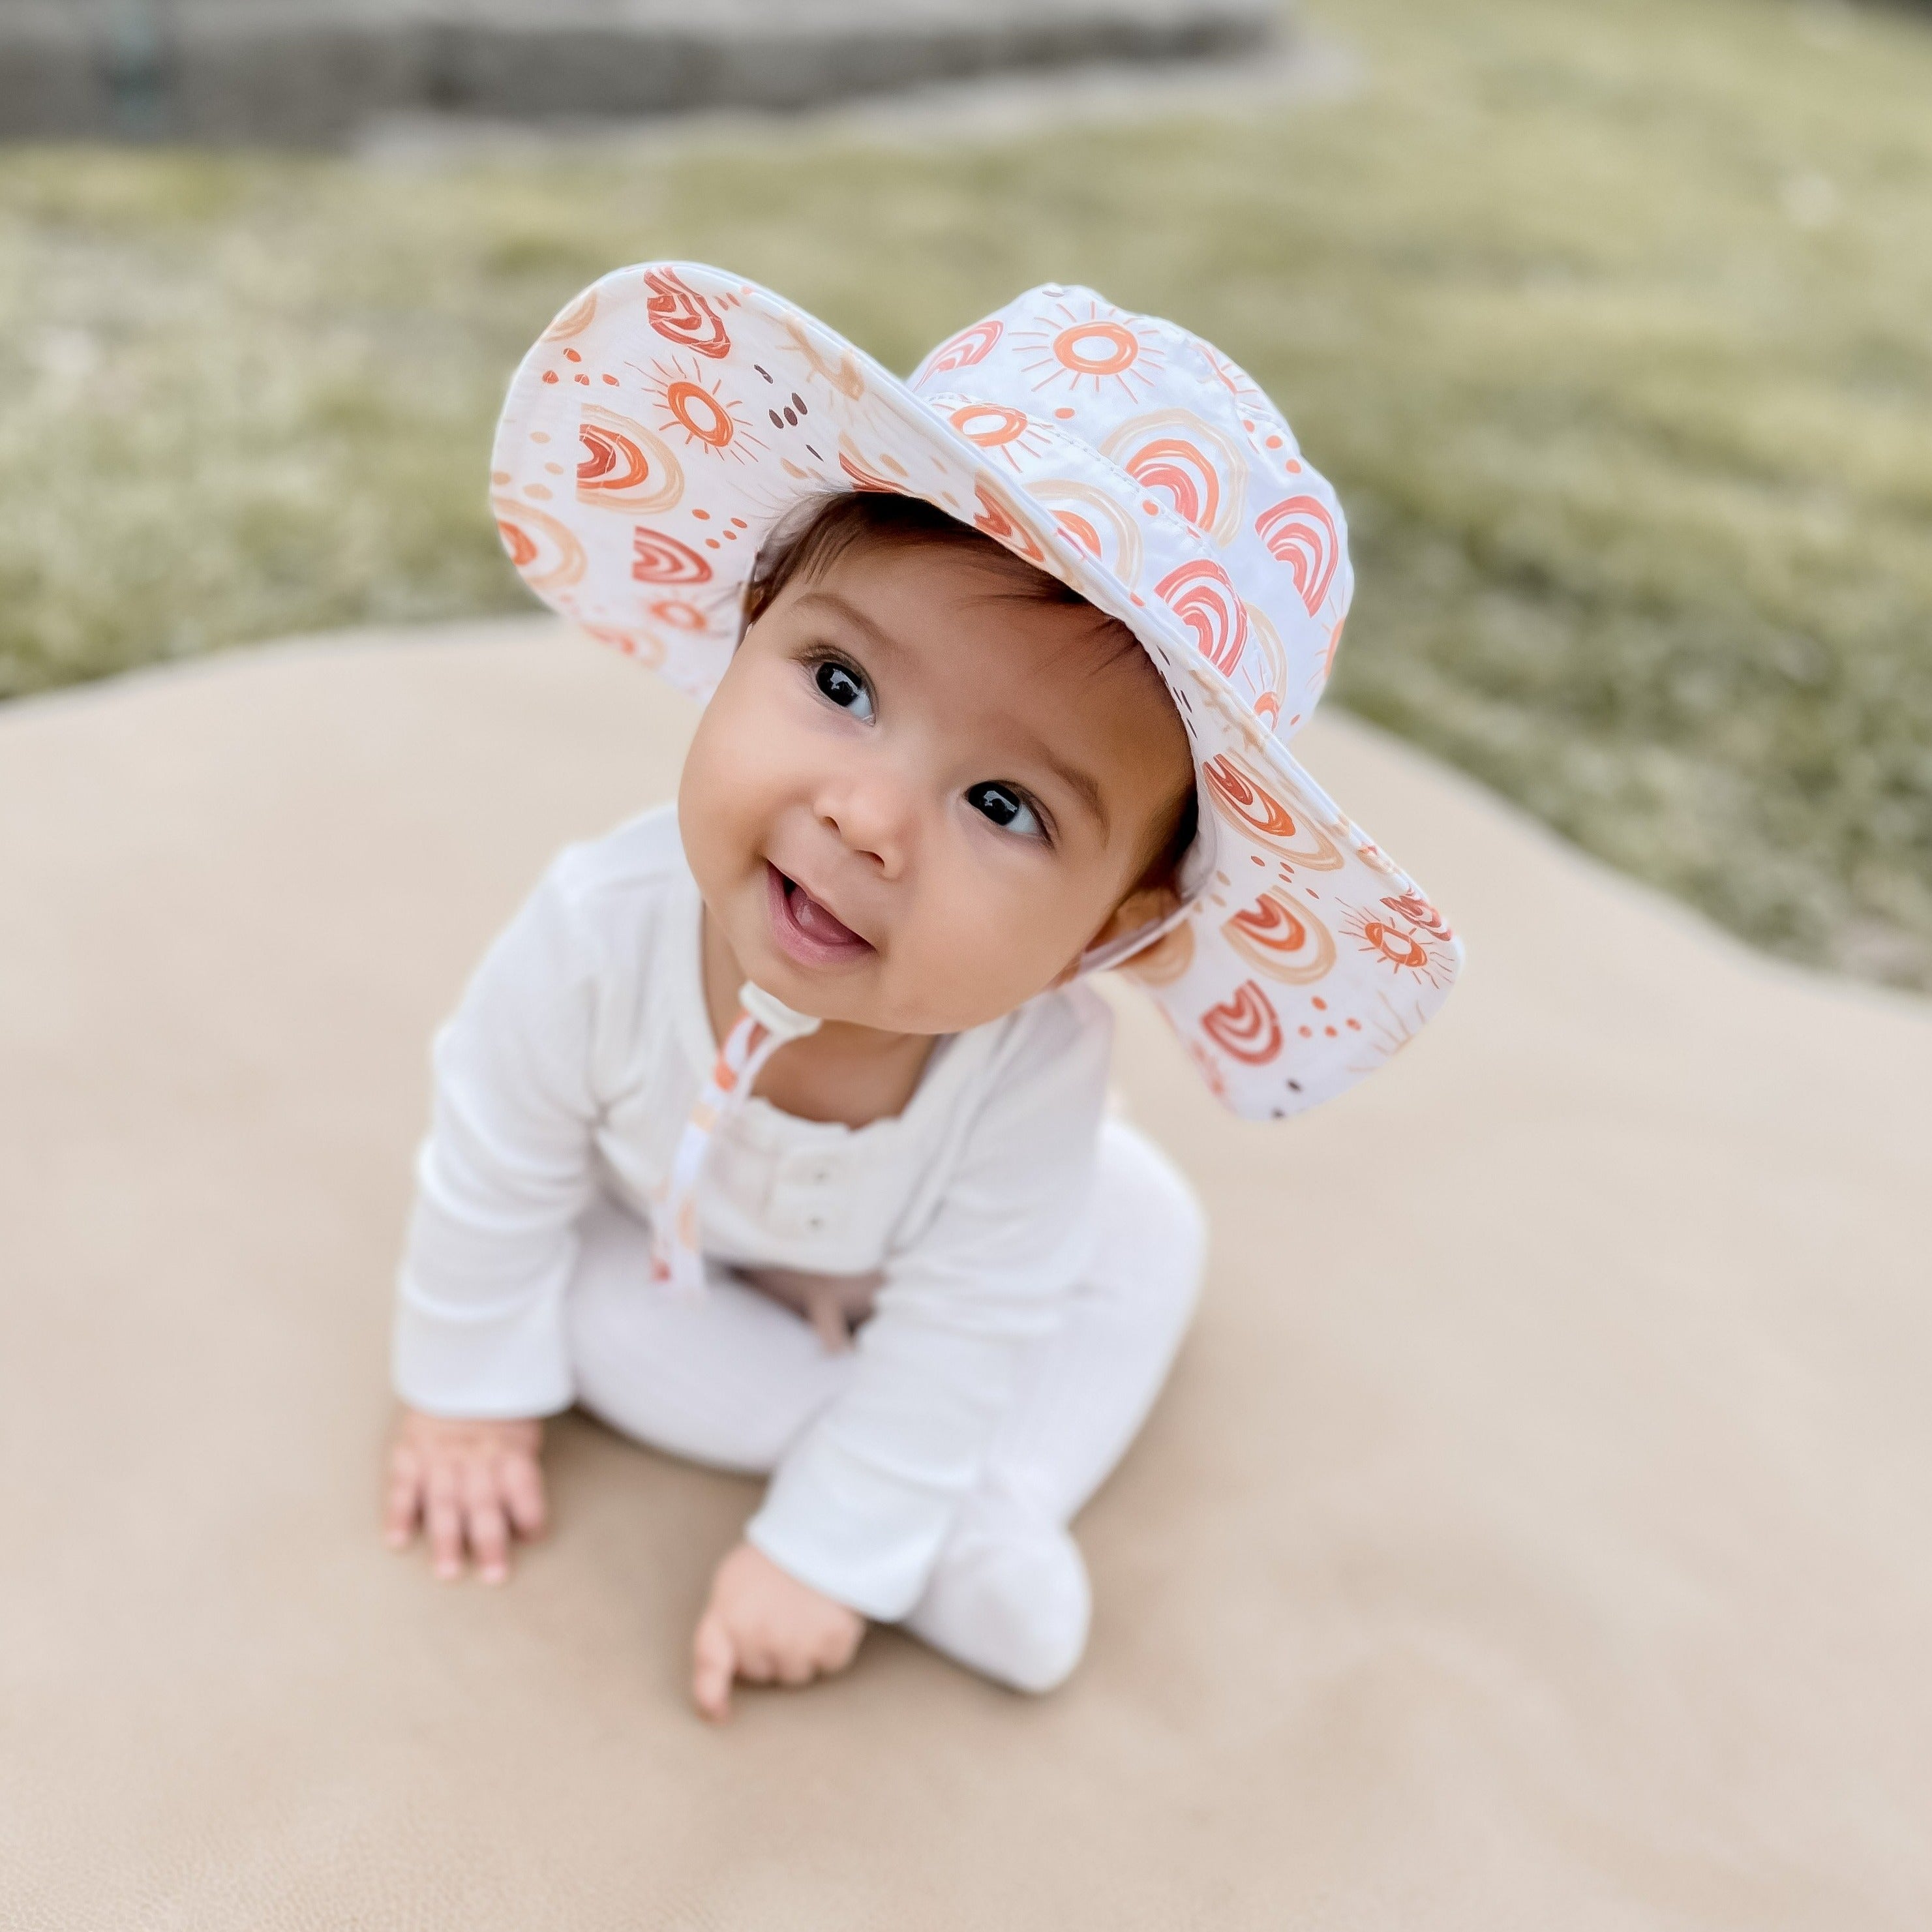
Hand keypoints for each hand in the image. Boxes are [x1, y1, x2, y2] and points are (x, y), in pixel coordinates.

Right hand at [383, 1406, 545, 1584]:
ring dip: (446, 1538)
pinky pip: (403, 1484)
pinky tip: (397, 1540)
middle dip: (490, 1541)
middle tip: (494, 1577)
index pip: (524, 1483)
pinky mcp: (409, 1452)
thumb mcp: (522, 1431)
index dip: (530, 1511)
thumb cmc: (497, 1409)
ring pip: (444, 1500)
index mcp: (510, 1449)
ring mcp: (440, 1455)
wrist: (458, 1365)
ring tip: (448, 1572)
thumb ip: (520, 1472)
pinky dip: (400, 1512)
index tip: (533, 1537)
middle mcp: (476, 1455)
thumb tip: (525, 1524)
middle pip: (485, 1501)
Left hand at [691, 1542, 864, 1720]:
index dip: (710, 1695)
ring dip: (802, 1652)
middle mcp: (757, 1636)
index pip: (710, 1666)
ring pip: (796, 1674)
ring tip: (807, 1611)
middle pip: (762, 1673)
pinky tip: (830, 1614)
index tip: (717, 1713)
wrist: (826, 1528)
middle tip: (782, 1614)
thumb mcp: (734, 1580)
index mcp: (727, 1614)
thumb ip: (725, 1622)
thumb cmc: (776, 1557)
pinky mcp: (832, 1644)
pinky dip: (832, 1646)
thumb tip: (726, 1666)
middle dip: (770, 1653)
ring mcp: (795, 1643)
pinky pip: (829, 1664)